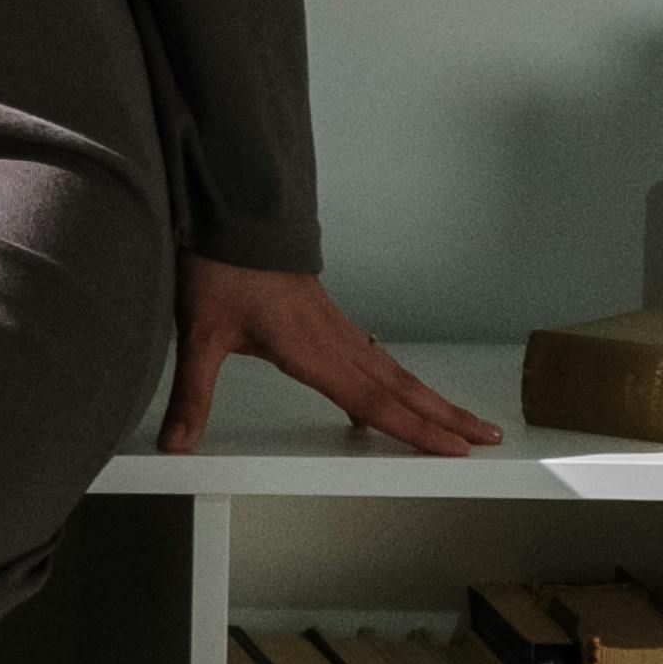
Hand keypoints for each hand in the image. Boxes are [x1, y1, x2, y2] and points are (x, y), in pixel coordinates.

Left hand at [159, 260, 499, 458]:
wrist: (229, 212)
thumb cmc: (219, 268)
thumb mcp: (198, 334)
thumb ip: (191, 394)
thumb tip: (175, 444)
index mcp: (311, 350)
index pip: (373, 402)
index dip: (414, 429)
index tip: (454, 451)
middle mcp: (333, 340)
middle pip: (399, 387)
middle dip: (444, 416)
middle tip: (487, 440)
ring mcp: (333, 326)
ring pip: (391, 370)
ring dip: (428, 398)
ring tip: (460, 422)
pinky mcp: (325, 315)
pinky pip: (370, 356)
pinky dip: (390, 382)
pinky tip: (380, 398)